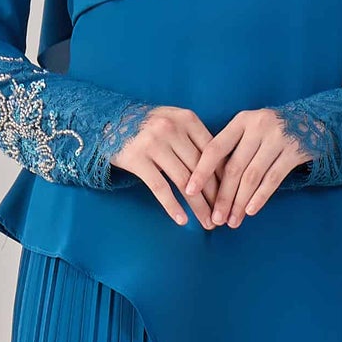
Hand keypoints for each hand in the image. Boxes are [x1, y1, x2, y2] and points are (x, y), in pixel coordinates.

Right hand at [110, 106, 217, 225]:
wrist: (109, 121)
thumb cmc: (149, 126)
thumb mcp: (174, 122)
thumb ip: (195, 139)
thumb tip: (223, 170)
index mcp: (187, 119)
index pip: (213, 152)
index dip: (224, 177)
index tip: (232, 196)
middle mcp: (171, 129)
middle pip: (200, 169)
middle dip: (215, 196)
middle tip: (223, 216)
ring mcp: (153, 144)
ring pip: (184, 181)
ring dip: (198, 206)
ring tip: (207, 223)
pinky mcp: (137, 159)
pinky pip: (159, 187)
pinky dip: (172, 206)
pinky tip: (182, 220)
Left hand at [184, 108, 308, 227]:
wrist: (312, 122)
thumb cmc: (270, 131)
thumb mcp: (249, 129)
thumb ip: (231, 148)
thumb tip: (206, 183)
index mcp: (241, 121)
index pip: (216, 148)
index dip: (201, 171)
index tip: (189, 190)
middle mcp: (258, 126)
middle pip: (234, 167)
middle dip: (223, 196)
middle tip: (215, 218)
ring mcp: (278, 138)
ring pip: (252, 176)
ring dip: (240, 202)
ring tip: (232, 221)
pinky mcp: (294, 151)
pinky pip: (273, 179)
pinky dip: (260, 197)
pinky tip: (251, 211)